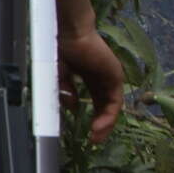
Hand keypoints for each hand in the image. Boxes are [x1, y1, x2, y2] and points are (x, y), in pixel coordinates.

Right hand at [58, 26, 124, 143]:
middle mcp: (102, 78)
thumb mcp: (58, 76)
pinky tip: (99, 125)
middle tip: (94, 140)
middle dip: (101, 124)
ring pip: (112, 106)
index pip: (96, 101)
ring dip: (106, 124)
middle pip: (106, 106)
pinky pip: (114, 102)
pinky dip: (109, 116)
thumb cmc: (61, 49)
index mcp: (89, 77)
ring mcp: (110, 77)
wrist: (70, 33)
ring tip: (96, 137)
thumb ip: (65, 92)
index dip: (93, 116)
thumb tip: (72, 107)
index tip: (86, 132)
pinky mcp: (115, 77)